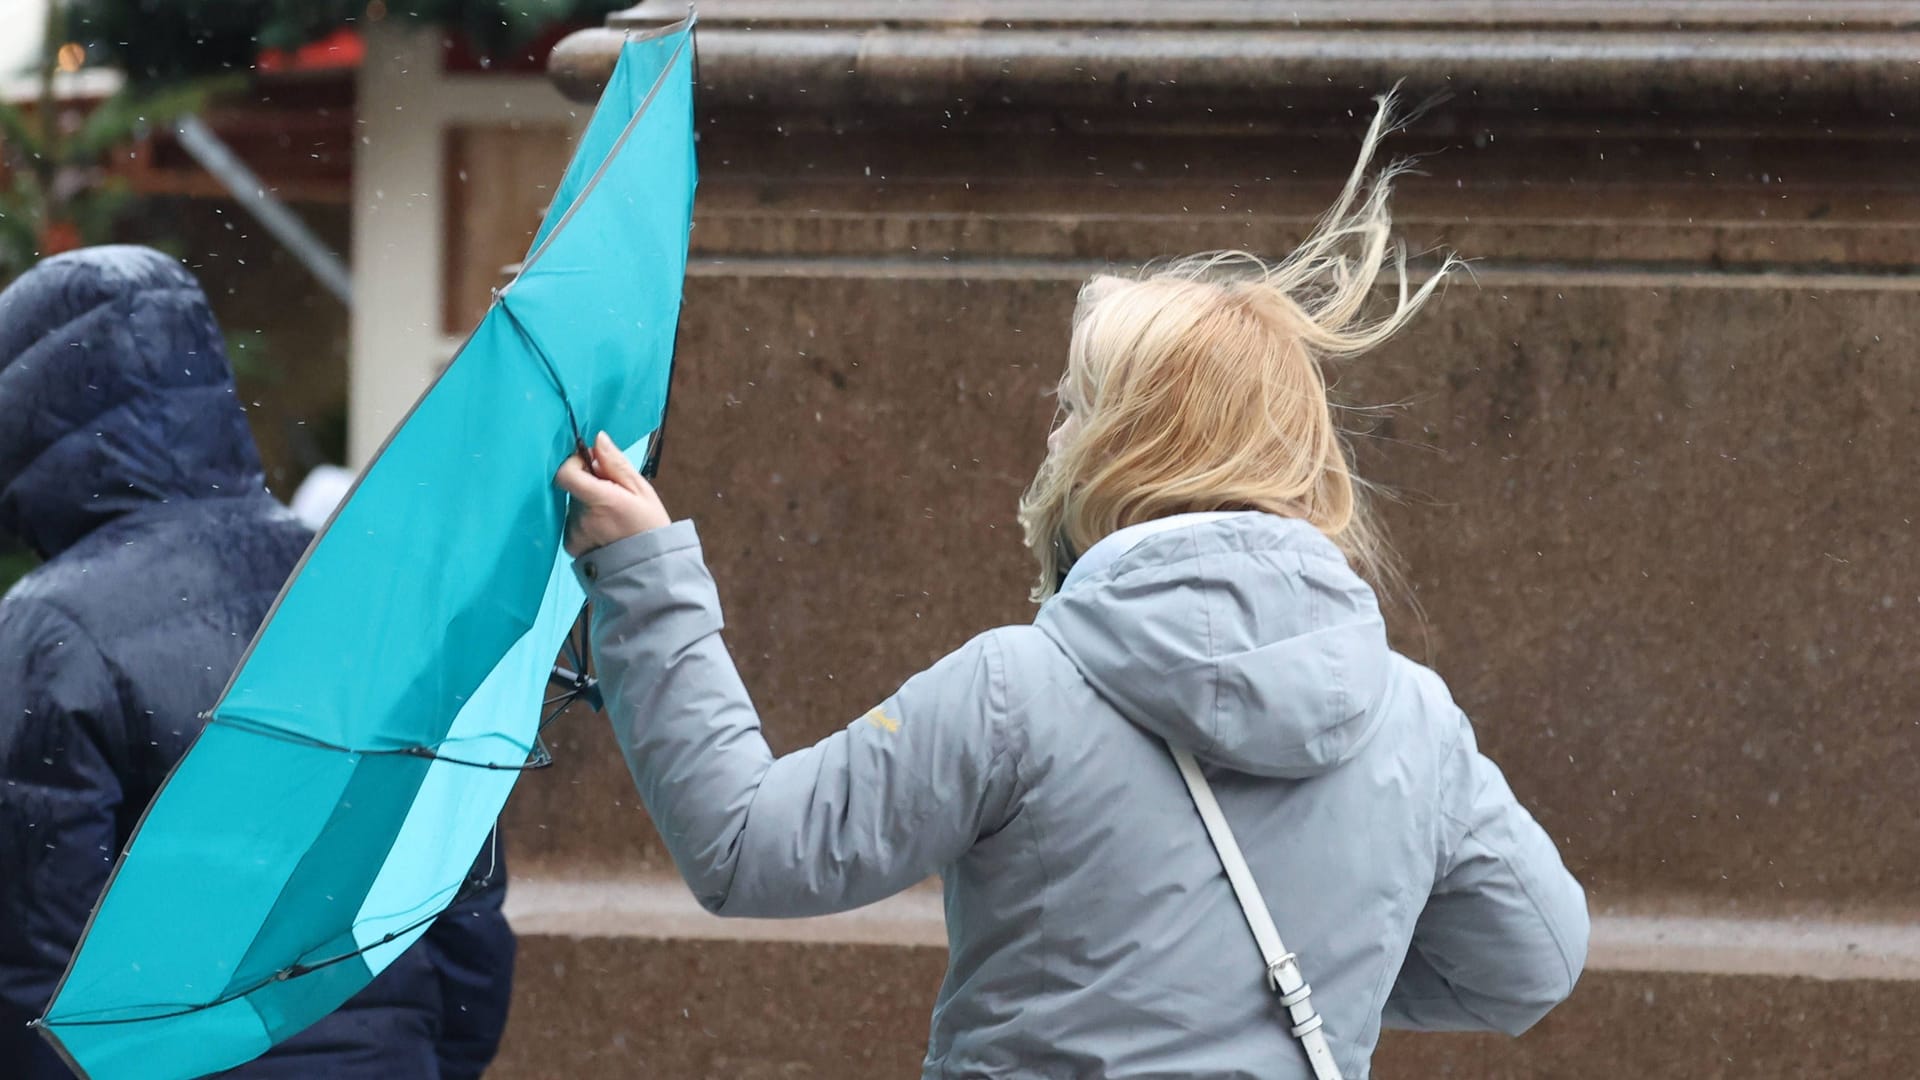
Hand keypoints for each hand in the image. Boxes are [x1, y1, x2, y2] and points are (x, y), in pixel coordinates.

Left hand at [554, 431, 670, 555]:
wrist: (649, 568)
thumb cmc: (649, 527)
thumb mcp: (641, 491)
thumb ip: (616, 464)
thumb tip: (598, 439)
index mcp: (601, 501)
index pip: (566, 474)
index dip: (574, 463)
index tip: (589, 464)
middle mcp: (583, 518)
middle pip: (573, 487)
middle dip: (589, 485)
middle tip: (613, 497)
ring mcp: (574, 533)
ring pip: (574, 504)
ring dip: (588, 504)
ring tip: (612, 518)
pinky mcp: (570, 544)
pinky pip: (572, 522)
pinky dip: (585, 521)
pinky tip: (605, 530)